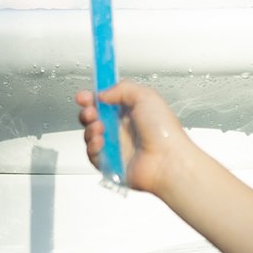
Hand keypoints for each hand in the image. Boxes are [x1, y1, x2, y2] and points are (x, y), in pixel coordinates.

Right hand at [75, 80, 193, 197]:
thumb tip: (102, 94)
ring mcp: (116, 146)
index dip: (92, 97)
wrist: (168, 161)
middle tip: (91, 111)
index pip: (104, 101)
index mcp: (130, 111)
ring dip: (90, 129)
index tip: (83, 96)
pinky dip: (93, 147)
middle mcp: (122, 128)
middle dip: (87, 112)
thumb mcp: (145, 96)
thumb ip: (121, 88)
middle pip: (94, 117)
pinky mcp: (111, 163)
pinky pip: (93, 154)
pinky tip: (100, 142)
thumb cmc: (164, 131)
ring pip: (90, 135)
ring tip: (99, 127)